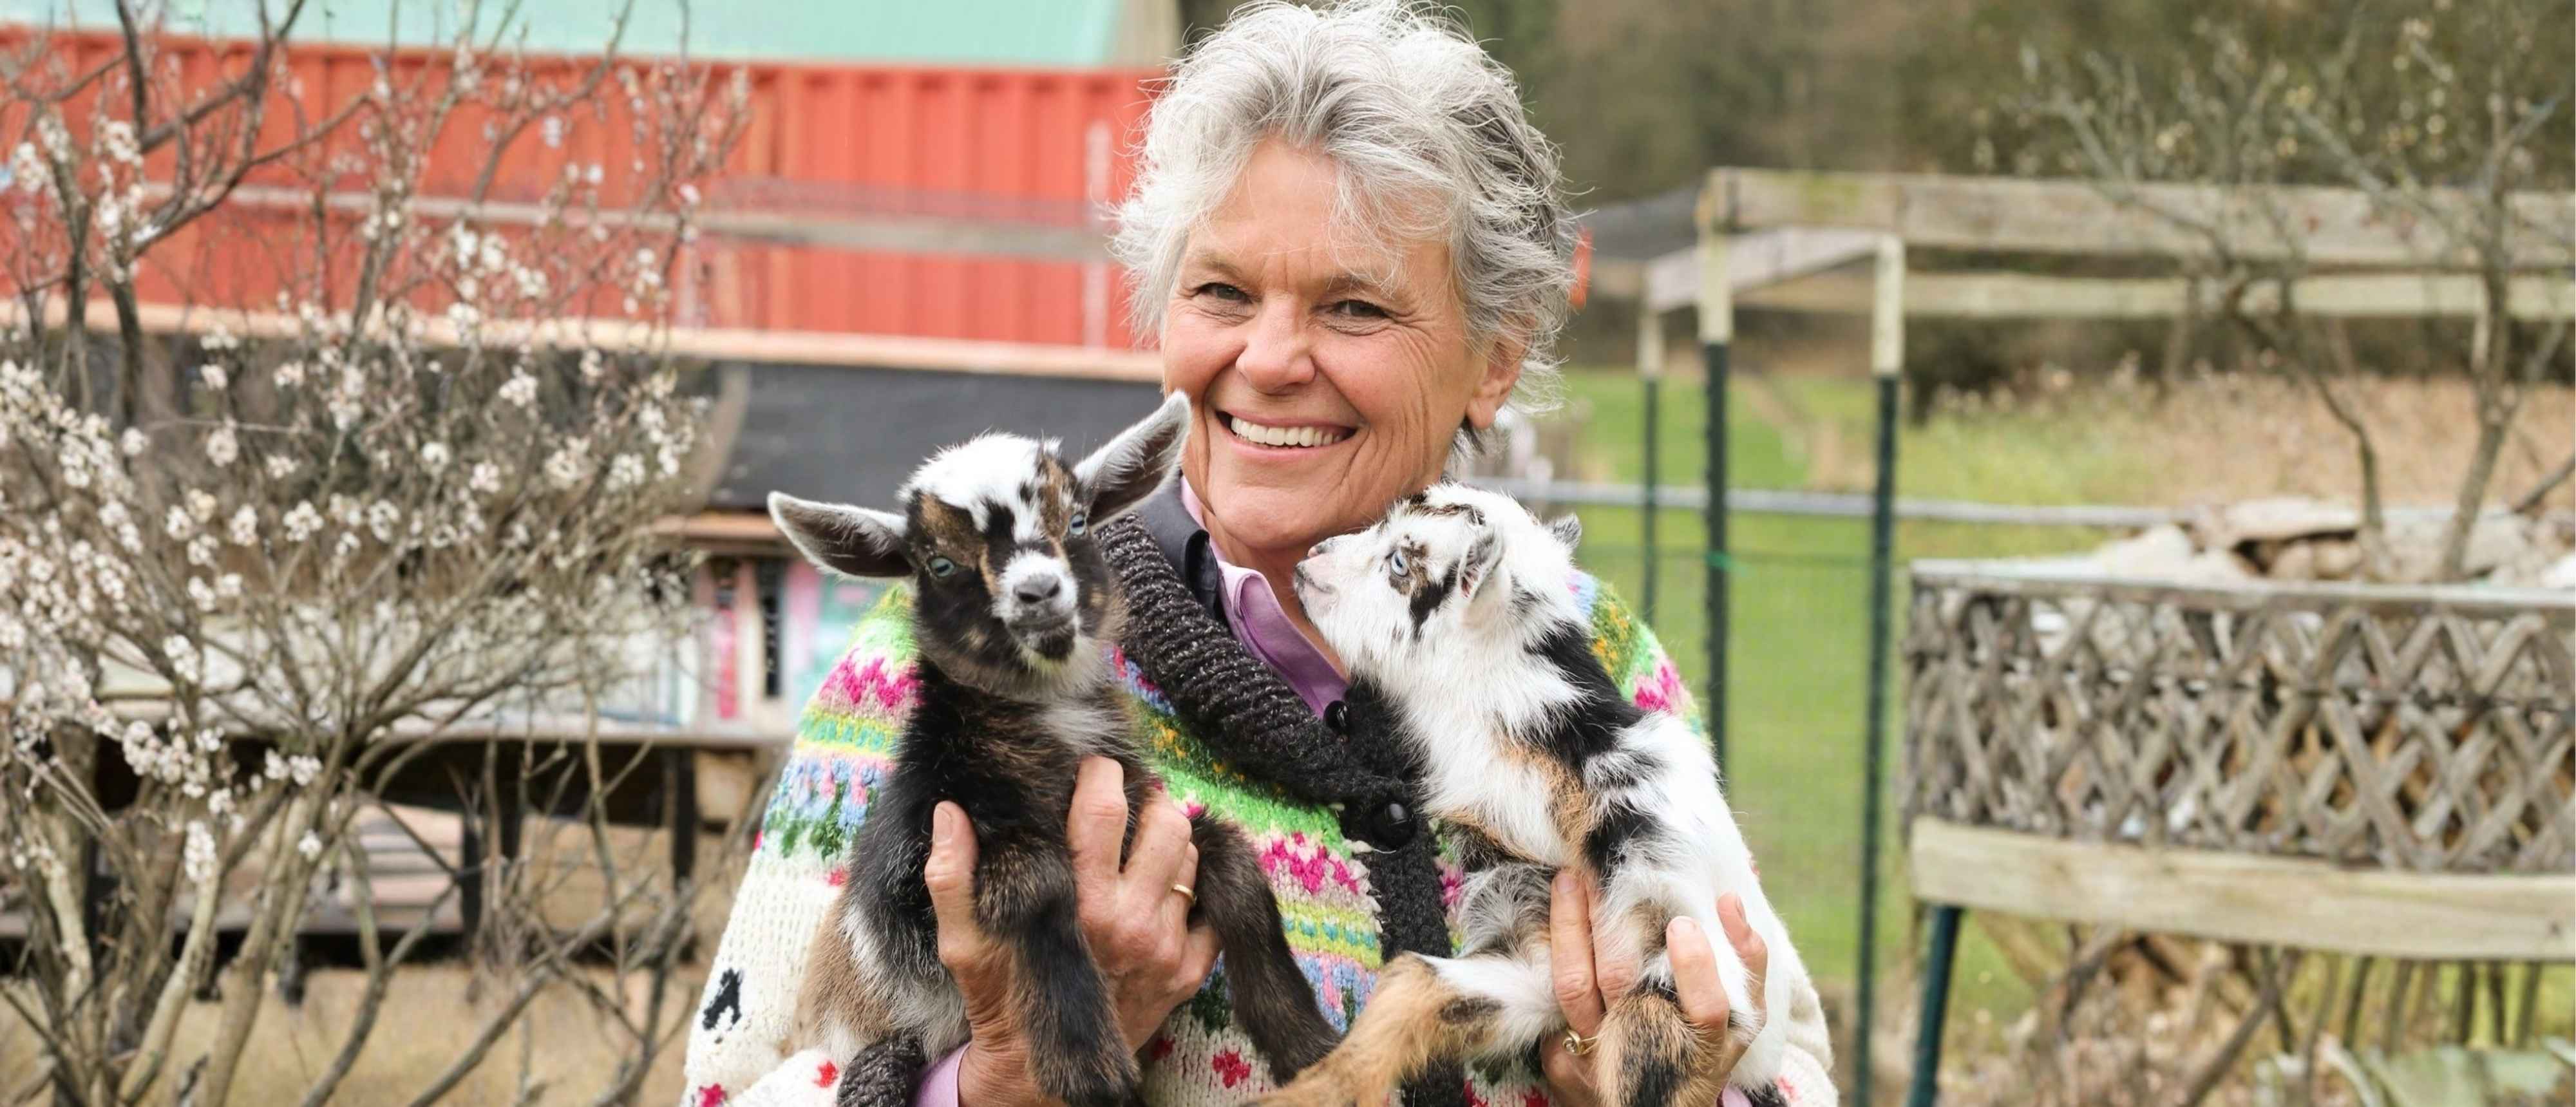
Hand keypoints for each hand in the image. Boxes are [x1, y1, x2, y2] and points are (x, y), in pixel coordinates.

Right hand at [928, 757, 1220, 1106]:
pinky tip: (1168, 887)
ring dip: (1174, 840)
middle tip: (1130, 801)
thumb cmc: (1002, 1000)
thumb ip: (952, 876)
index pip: (1103, 811)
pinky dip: (1196, 889)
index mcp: (1078, 905)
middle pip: (1166, 824)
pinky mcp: (1189, 972)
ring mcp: (1167, 947)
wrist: (1042, 1074)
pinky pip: (1213, 908)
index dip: (1101, 775)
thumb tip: (950, 812)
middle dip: (1149, 800)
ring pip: (1193, 858)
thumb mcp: (963, 943)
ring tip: (1145, 842)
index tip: (1094, 768)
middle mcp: (1130, 922)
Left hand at [1538, 873, 1768, 1106]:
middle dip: (1607, 921)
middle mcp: (1650, 1052)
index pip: (1707, 1010)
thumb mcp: (1744, 1017)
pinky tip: (1551, 915)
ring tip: (1569, 879)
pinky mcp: (1561, 1057)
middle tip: (1601, 871)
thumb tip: (1729, 901)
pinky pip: (1549, 996)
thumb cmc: (1705, 1047)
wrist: (1650, 1105)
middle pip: (1621, 983)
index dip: (1696, 967)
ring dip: (1569, 927)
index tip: (1684, 923)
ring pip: (1575, 986)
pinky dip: (1548, 951)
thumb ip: (1748, 960)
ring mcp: (1600, 1054)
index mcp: (1706, 1046)